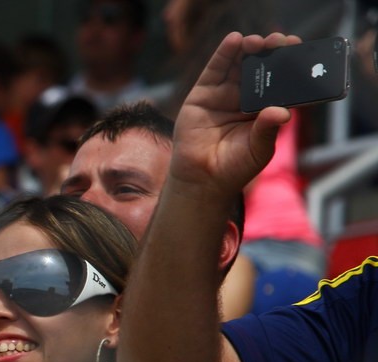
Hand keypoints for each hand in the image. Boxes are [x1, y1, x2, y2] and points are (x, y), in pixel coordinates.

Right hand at [170, 32, 299, 197]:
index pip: (280, 81)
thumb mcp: (259, 148)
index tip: (299, 51)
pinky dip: (225, 52)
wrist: (202, 180)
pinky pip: (215, 69)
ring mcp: (223, 95)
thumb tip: (282, 111)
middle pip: (261, 67)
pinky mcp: (202, 95)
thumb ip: (268, 128)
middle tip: (281, 42)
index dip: (290, 65)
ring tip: (259, 41)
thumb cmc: (234, 167)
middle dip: (272, 52)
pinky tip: (235, 40)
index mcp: (264, 109)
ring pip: (239, 64)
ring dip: (250, 48)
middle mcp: (244, 98)